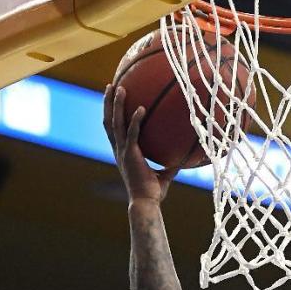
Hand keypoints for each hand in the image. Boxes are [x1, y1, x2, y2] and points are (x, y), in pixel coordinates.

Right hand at [103, 82, 179, 203]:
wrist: (146, 204)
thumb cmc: (152, 194)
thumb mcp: (163, 176)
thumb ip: (169, 165)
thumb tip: (182, 159)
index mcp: (123, 153)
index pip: (114, 129)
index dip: (111, 114)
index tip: (113, 99)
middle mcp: (119, 150)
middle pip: (109, 121)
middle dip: (108, 103)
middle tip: (111, 85)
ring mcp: (123, 152)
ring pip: (115, 123)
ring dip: (116, 105)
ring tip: (119, 88)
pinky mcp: (130, 155)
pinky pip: (132, 133)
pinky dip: (136, 120)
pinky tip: (142, 108)